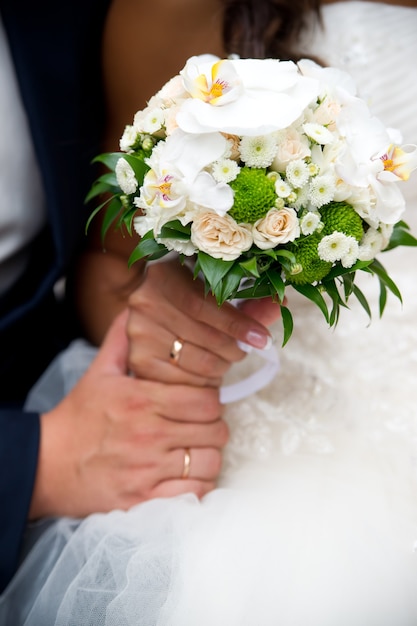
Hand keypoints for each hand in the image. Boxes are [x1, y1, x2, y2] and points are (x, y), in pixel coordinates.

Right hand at [29, 310, 227, 519]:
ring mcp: (149, 469)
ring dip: (208, 455)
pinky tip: (186, 474)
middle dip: (213, 426)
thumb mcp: (98, 372)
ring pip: (211, 460)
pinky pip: (195, 492)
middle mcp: (150, 433)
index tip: (201, 403)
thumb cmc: (78, 418)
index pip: (207, 400)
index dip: (211, 401)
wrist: (48, 465)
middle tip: (199, 426)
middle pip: (215, 429)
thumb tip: (135, 308)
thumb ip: (122, 339)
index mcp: (142, 399)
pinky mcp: (146, 499)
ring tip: (194, 450)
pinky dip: (198, 484)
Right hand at [126, 260, 280, 386]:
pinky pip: (186, 380)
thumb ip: (249, 302)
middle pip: (205, 336)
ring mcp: (139, 332)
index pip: (204, 304)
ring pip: (199, 361)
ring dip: (222, 366)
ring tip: (222, 358)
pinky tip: (204, 372)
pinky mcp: (139, 360)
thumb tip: (281, 304)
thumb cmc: (194, 307)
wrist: (154, 325)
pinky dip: (205, 382)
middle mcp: (144, 300)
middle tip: (242, 351)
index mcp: (165, 274)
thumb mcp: (219, 298)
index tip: (263, 339)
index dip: (237, 324)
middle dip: (234, 349)